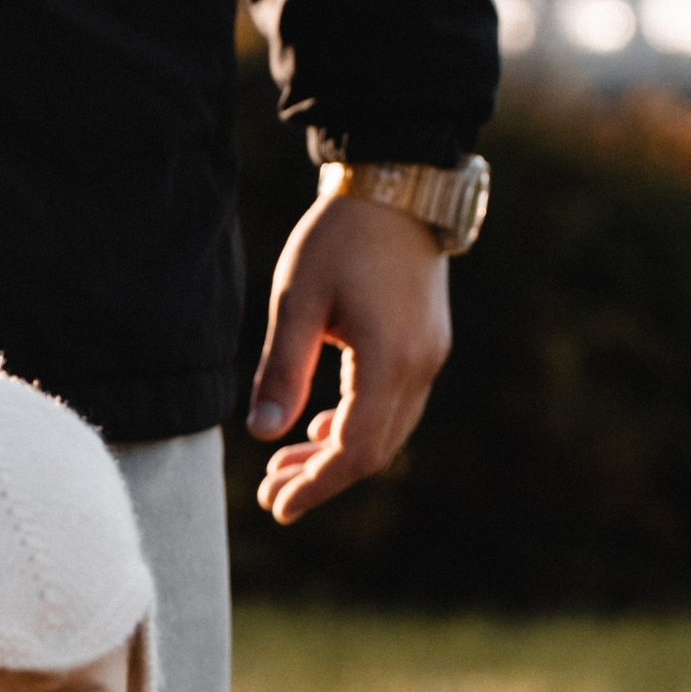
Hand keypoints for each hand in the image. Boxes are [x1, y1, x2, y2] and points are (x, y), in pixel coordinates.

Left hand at [247, 185, 452, 524]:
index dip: (315, 485)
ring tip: (285, 465)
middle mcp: (420, 369)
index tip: (277, 507)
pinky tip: (321, 429)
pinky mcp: (428, 348)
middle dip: (321, 480)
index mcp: (389, 361)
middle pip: (372, 453)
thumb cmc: (342, 236)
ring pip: (386, 434)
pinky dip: (358, 427)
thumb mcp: (298, 300)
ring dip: (337, 456)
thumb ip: (282, 369)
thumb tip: (261, 434)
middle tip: (271, 496)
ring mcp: (429, 359)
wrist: (398, 184)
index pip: (353, 450)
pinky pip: (395, 408)